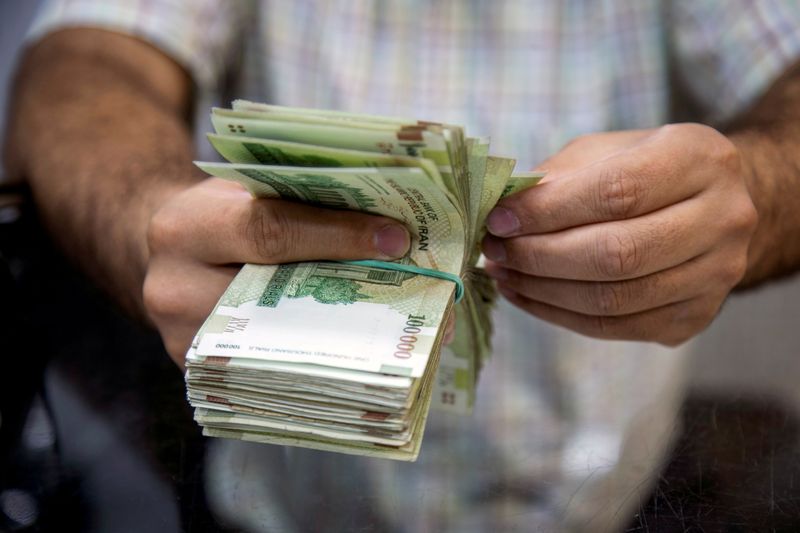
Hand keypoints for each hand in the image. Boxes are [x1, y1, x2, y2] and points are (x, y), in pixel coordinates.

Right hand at [144, 178, 410, 364]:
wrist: (172, 252)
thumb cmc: (223, 213)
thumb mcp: (250, 190)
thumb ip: (302, 203)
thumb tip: (391, 228)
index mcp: (188, 228)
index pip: (270, 231)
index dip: (338, 235)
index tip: (396, 239)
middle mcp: (175, 290)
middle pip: (280, 299)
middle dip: (355, 295)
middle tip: (419, 294)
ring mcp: (186, 342)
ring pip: (282, 346)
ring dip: (351, 336)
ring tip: (407, 327)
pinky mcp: (206, 373)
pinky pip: (273, 369)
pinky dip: (324, 358)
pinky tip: (368, 348)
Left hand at [482, 124, 757, 344]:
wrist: (712, 208)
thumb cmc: (644, 170)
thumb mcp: (605, 152)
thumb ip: (558, 177)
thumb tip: (502, 213)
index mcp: (700, 159)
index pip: (618, 192)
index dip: (549, 211)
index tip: (499, 219)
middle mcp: (723, 219)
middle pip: (617, 253)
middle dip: (540, 255)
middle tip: (494, 250)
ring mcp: (715, 276)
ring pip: (613, 299)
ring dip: (542, 290)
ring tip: (502, 272)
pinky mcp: (694, 318)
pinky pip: (614, 327)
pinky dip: (558, 314)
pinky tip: (525, 294)